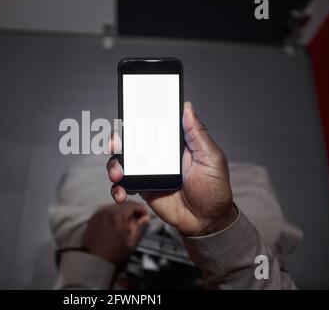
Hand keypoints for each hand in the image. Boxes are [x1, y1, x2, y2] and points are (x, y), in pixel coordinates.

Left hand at [82, 202, 149, 264]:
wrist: (93, 260)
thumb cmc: (111, 254)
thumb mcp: (131, 241)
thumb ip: (139, 227)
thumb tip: (145, 218)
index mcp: (117, 215)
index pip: (132, 204)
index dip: (141, 209)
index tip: (144, 215)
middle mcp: (106, 211)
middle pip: (123, 205)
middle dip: (132, 211)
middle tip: (137, 221)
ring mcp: (98, 214)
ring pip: (114, 207)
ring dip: (122, 213)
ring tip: (125, 226)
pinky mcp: (93, 218)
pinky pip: (106, 212)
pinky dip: (113, 216)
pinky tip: (115, 226)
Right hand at [107, 102, 237, 236]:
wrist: (207, 221)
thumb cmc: (214, 188)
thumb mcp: (211, 158)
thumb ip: (197, 133)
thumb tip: (188, 107)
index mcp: (173, 144)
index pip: (151, 127)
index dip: (136, 121)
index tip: (126, 117)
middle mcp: (157, 156)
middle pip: (130, 143)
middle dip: (117, 141)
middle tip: (115, 145)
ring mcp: (148, 173)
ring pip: (122, 163)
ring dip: (114, 166)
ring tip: (118, 174)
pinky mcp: (143, 189)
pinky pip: (123, 186)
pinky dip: (117, 188)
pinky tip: (121, 193)